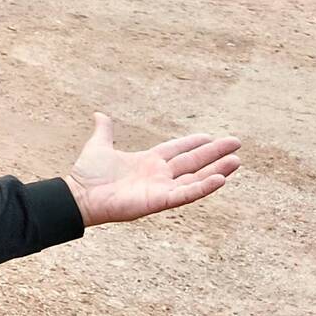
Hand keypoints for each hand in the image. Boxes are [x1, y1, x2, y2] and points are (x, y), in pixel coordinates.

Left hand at [64, 113, 240, 225]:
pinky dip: (203, 187)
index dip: (193, 142)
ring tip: (237, 161)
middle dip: (214, 153)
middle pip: (192, 161)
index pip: (177, 149)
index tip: (210, 135)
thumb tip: (99, 115)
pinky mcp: (160, 200)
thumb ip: (104, 131)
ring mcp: (161, 188)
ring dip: (216, 170)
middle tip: (236, 143)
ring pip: (195, 178)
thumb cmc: (88, 174)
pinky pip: (186, 194)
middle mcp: (158, 174)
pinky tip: (221, 179)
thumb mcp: (99, 146)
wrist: (79, 195)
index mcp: (147, 161)